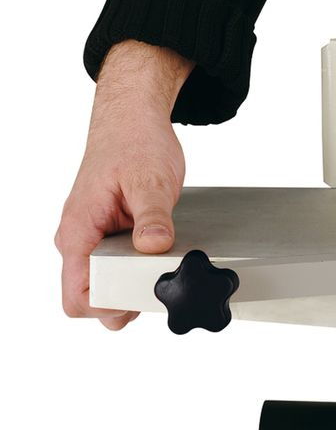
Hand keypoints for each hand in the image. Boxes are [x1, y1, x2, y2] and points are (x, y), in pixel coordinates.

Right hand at [55, 41, 193, 327]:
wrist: (132, 122)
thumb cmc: (133, 144)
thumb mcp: (149, 180)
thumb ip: (152, 217)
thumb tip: (153, 246)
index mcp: (78, 230)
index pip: (77, 295)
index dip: (107, 307)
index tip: (140, 299)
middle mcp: (80, 240)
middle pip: (93, 298)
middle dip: (125, 302)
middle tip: (161, 288)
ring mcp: (94, 240)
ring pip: (108, 286)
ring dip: (135, 288)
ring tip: (165, 273)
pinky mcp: (111, 238)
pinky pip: (120, 270)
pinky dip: (141, 274)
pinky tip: (164, 264)